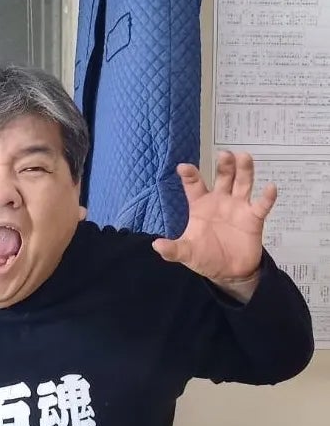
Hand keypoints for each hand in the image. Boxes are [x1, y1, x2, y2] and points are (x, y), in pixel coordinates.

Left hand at [152, 152, 275, 285]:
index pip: (194, 185)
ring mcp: (238, 207)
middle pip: (223, 177)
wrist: (228, 272)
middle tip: (224, 153)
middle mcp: (220, 200)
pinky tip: (270, 188)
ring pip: (243, 183)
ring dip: (244, 170)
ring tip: (244, 157)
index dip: (190, 175)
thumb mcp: (186, 253)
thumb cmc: (205, 256)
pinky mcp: (253, 218)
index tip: (183, 167)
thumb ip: (172, 249)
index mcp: (201, 205)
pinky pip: (262, 205)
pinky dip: (267, 197)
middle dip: (224, 165)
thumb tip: (156, 245)